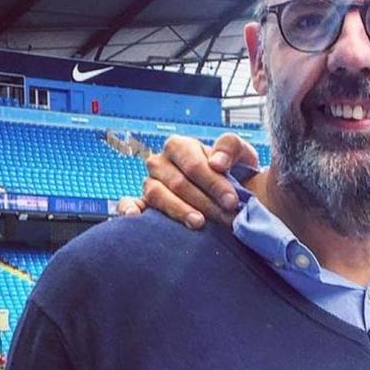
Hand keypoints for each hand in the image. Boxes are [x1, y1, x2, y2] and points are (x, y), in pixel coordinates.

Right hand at [117, 133, 259, 228]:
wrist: (232, 196)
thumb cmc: (235, 173)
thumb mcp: (242, 155)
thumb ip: (231, 148)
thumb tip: (216, 163)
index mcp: (180, 146)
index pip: (193, 165)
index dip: (214, 183)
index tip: (232, 201)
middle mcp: (160, 163)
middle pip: (178, 183)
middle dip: (205, 202)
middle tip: (226, 218)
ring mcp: (149, 183)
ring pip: (157, 195)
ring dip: (179, 210)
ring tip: (199, 223)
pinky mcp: (142, 202)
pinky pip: (127, 203)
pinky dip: (128, 209)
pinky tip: (136, 217)